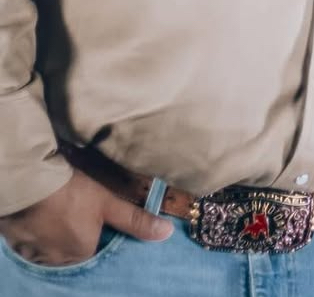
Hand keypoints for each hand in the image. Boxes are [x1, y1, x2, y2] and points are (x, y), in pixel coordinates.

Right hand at [0, 169, 171, 265]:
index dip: (99, 230)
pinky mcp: (18, 241)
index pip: (96, 246)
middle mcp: (58, 259)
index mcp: (82, 253)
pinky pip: (32, 240)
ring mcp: (35, 252)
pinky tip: (44, 212)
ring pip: (52, 245)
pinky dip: (38, 229)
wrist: (29, 184)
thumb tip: (165, 232)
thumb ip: (136, 220)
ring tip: (63, 208)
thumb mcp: (109, 203)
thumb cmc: (73, 193)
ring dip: (57, 232)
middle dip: (78, 232)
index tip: (97, 214)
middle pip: (74, 247)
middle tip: (78, 209)